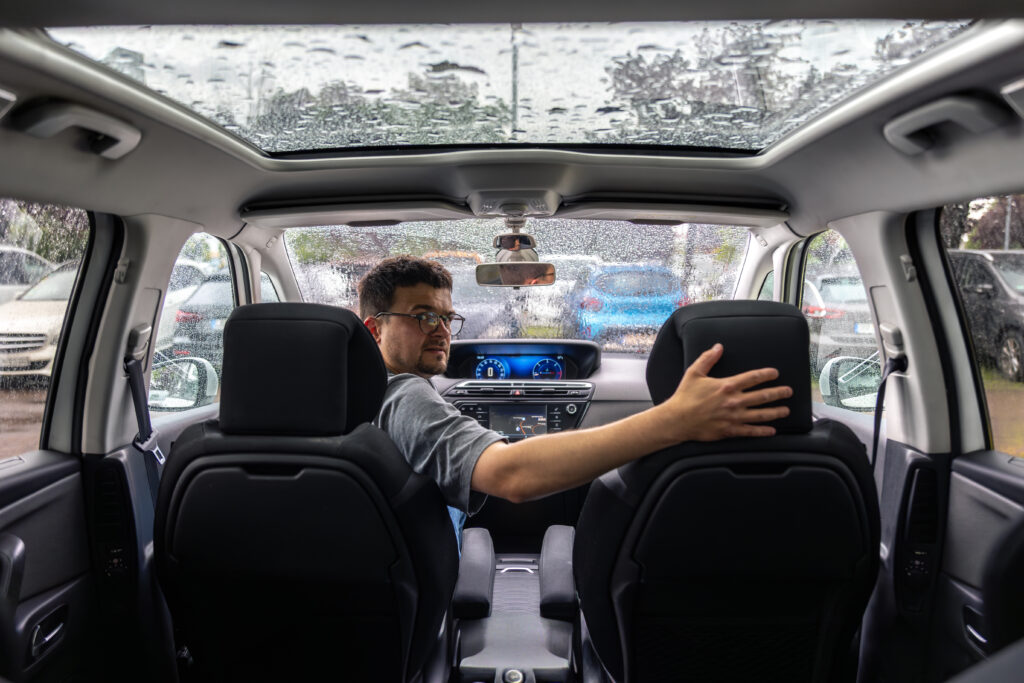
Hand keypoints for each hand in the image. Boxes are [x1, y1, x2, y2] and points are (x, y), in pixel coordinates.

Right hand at [661, 343, 791, 441]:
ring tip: (786, 410)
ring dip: (776, 412)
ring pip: (761, 414)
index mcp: (727, 385)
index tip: (775, 373)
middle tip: (788, 391)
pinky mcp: (730, 430)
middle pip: (763, 396)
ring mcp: (734, 417)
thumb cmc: (685, 396)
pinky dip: (762, 431)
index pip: (753, 377)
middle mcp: (734, 401)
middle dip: (778, 393)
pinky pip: (751, 431)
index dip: (767, 374)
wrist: (677, 420)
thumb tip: (718, 347)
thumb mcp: (694, 373)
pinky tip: (772, 430)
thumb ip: (708, 358)